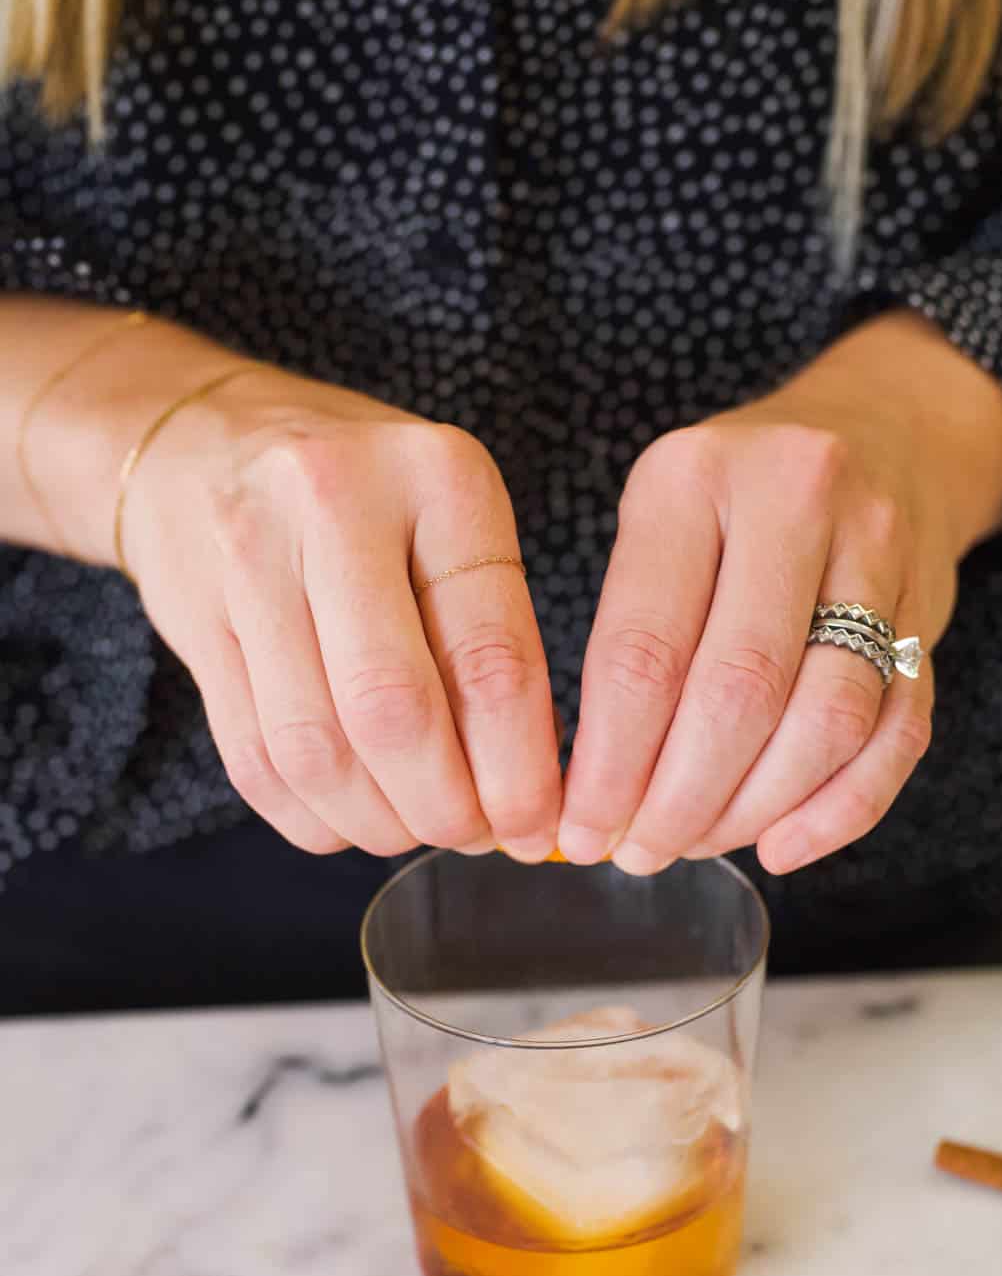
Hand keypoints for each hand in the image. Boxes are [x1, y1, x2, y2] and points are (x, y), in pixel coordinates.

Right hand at [121, 364, 560, 859]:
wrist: (202, 440)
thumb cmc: (363, 494)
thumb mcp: (449, 519)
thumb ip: (490, 633)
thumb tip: (528, 789)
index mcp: (437, 477)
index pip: (489, 654)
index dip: (518, 767)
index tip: (535, 824)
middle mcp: (335, 503)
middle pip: (393, 710)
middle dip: (442, 806)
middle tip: (469, 835)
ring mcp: (249, 559)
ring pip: (316, 749)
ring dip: (373, 821)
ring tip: (409, 829)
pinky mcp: (191, 619)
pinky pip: (252, 758)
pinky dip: (308, 814)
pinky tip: (345, 816)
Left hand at [559, 313, 1001, 873]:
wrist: (885, 429)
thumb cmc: (738, 498)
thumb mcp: (662, 517)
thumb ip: (630, 635)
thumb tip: (594, 795)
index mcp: (693, 478)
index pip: (643, 649)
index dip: (609, 762)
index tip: (582, 829)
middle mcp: (796, 500)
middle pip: (739, 692)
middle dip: (681, 799)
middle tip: (641, 853)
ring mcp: (879, 552)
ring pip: (826, 720)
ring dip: (757, 809)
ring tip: (700, 843)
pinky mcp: (932, 611)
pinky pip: (895, 734)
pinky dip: (839, 809)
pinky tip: (782, 845)